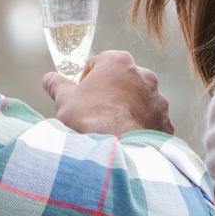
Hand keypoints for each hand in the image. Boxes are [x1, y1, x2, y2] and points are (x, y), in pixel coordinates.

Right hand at [42, 50, 173, 135]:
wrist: (116, 154)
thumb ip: (57, 85)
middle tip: (94, 114)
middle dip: (109, 94)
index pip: (99, 63)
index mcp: (119, 62)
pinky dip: (139, 128)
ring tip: (110, 130)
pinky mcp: (165, 122)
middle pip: (121, 81)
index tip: (81, 97)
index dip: (86, 80)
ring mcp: (158, 99)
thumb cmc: (89, 121)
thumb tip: (49, 78)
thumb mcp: (65, 100)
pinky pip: (150, 121)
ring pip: (138, 101)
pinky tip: (126, 140)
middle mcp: (144, 75)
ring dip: (126, 110)